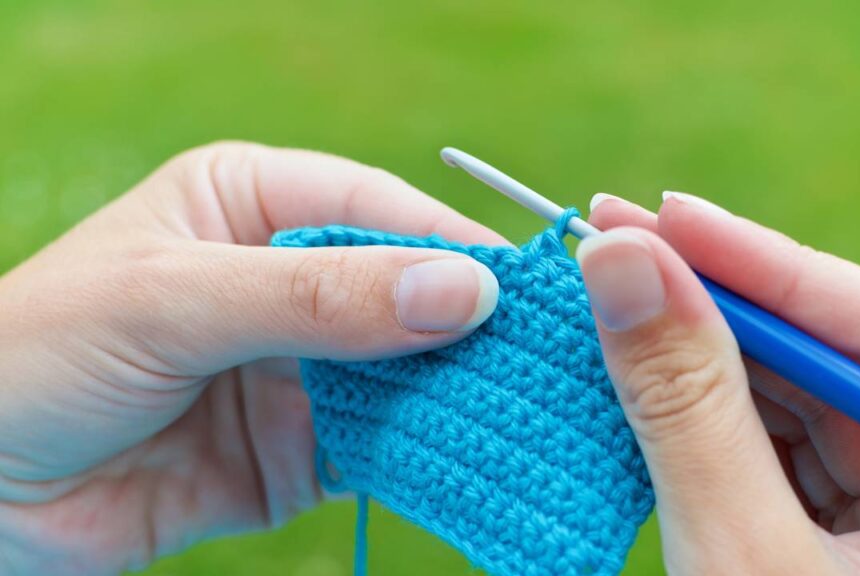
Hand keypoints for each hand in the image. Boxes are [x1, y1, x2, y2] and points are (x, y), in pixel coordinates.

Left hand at [0, 142, 503, 574]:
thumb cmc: (41, 356)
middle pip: (404, 291)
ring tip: (533, 408)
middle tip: (548, 353)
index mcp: (251, 205)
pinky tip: (477, 456)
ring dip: (459, 390)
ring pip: (404, 370)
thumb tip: (462, 290)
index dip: (448, 243)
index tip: (518, 288)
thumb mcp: (178, 300)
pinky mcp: (303, 448)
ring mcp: (299, 367)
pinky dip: (429, 451)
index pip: (374, 209)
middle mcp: (285, 280)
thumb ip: (318, 296)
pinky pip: (383, 443)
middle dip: (467, 324)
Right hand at [579, 193, 859, 573]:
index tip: (663, 217)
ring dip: (703, 351)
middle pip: (840, 353)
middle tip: (616, 244)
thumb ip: (688, 407)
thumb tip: (621, 260)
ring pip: (799, 393)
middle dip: (721, 301)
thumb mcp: (740, 554)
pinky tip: (646, 372)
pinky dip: (706, 408)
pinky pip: (776, 439)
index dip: (768, 265)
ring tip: (614, 304)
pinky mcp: (848, 526)